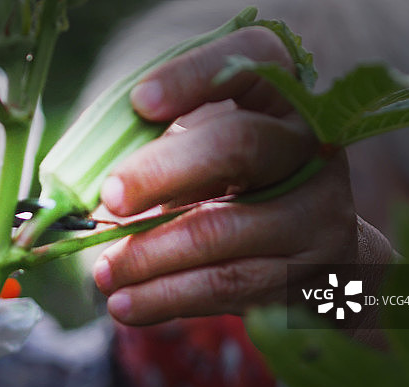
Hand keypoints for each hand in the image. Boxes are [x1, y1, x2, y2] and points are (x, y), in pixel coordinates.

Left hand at [93, 27, 366, 324]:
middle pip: (237, 145)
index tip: (138, 101)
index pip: (252, 60)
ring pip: (222, 230)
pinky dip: (167, 297)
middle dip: (160, 172)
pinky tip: (127, 305)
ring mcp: (318, 211)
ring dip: (150, 255)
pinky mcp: (307, 272)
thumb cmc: (242, 186)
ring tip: (104, 272)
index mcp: (283, 99)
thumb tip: (89, 186)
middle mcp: (311, 147)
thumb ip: (165, 151)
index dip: (194, 76)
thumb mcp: (209, 155)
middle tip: (109, 199)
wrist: (318, 248)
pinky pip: (227, 285)